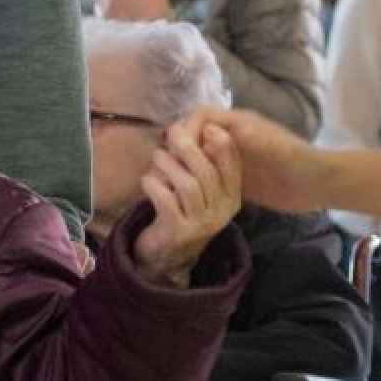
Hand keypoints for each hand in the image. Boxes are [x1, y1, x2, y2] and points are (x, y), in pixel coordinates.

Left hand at [133, 123, 242, 287]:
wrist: (165, 255)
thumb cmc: (181, 210)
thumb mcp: (198, 188)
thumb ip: (202, 163)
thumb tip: (197, 125)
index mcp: (231, 198)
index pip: (233, 167)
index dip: (222, 144)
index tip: (206, 127)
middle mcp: (221, 212)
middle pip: (208, 173)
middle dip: (189, 148)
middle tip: (172, 133)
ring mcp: (201, 225)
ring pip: (189, 185)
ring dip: (169, 165)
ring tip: (157, 156)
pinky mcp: (179, 232)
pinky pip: (166, 201)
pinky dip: (154, 185)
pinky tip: (147, 181)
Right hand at [176, 107, 326, 214]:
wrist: (313, 183)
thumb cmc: (290, 158)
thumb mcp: (262, 140)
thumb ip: (234, 132)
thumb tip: (204, 131)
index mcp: (237, 122)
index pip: (199, 116)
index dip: (184, 129)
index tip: (175, 149)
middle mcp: (231, 137)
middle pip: (195, 135)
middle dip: (180, 148)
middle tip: (168, 169)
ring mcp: (232, 158)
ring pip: (199, 156)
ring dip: (185, 165)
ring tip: (173, 182)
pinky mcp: (235, 179)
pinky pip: (209, 175)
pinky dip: (196, 180)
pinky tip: (187, 193)